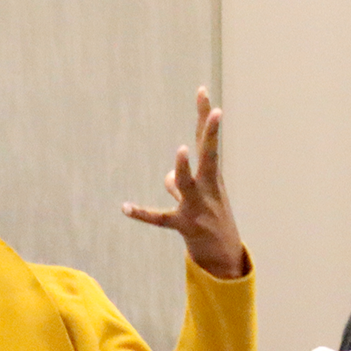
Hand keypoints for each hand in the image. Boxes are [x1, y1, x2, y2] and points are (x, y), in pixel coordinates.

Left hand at [122, 87, 246, 278]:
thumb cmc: (212, 223)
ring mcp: (198, 207)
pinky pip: (160, 219)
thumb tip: (167, 178)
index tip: (202, 93)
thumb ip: (180, 187)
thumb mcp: (199, 201)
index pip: (207, 142)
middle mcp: (208, 188)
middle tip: (215, 111)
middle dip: (211, 133)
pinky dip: (143, 213)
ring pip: (188, 184)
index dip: (204, 118)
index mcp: (211, 178)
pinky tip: (125, 207)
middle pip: (209, 154)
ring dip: (183, 169)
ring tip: (181, 152)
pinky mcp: (186, 226)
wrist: (225, 257)